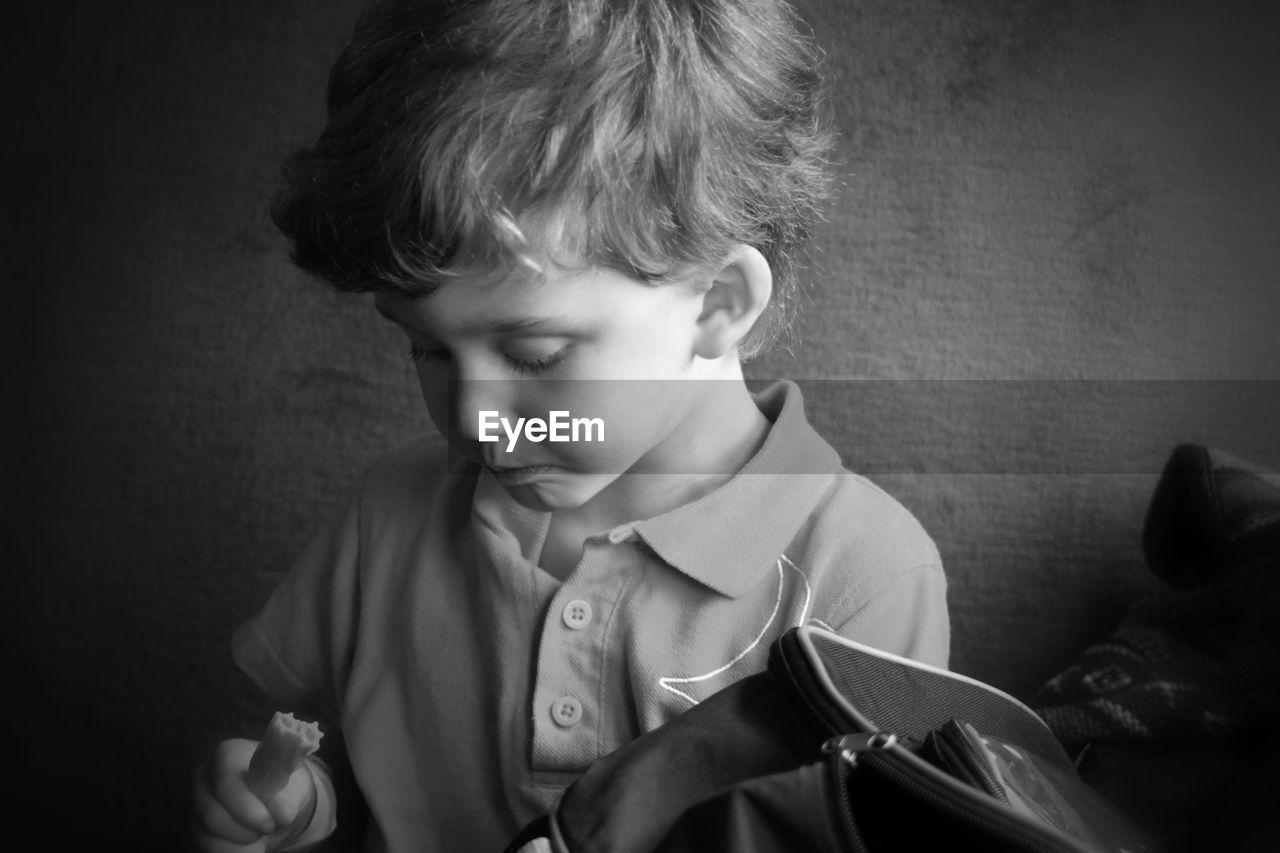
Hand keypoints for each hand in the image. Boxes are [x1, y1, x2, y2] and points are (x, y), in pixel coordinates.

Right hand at [191, 738, 316, 852]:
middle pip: (210, 815)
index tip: (270, 824)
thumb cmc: (277, 782)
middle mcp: (201, 778)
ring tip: (260, 840)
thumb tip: (281, 815)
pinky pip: (205, 848)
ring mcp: (192, 805)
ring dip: (237, 846)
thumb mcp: (290, 784)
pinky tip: (249, 848)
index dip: (247, 809)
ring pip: (206, 837)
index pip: (226, 784)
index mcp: (226, 756)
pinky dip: (230, 851)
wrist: (269, 792)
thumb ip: (286, 798)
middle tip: (268, 831)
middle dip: (242, 831)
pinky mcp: (192, 828)